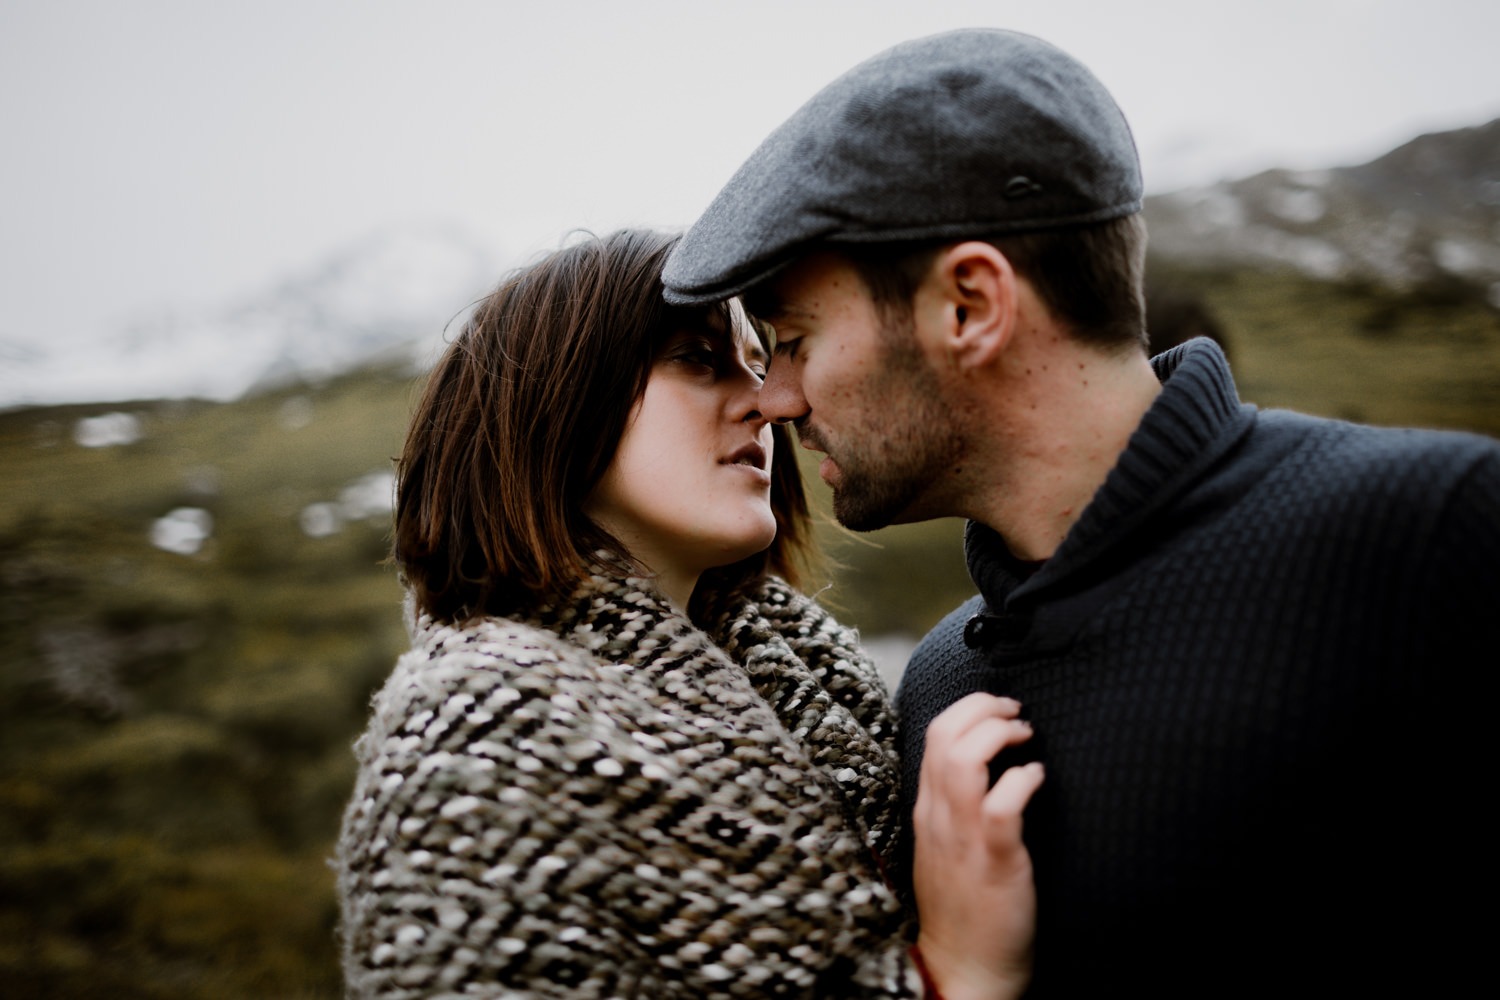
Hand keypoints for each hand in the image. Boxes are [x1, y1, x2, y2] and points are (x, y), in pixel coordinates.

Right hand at [912, 693, 1044, 999]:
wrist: (966, 966)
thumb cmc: (966, 904)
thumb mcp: (948, 845)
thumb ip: (958, 804)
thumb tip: (987, 761)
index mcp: (928, 810)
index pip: (933, 736)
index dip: (968, 709)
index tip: (999, 711)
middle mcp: (938, 816)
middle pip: (945, 735)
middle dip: (983, 708)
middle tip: (1016, 711)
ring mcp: (962, 837)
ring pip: (963, 760)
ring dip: (998, 734)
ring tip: (1026, 734)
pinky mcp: (993, 860)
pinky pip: (1000, 806)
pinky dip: (1021, 780)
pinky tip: (1037, 777)